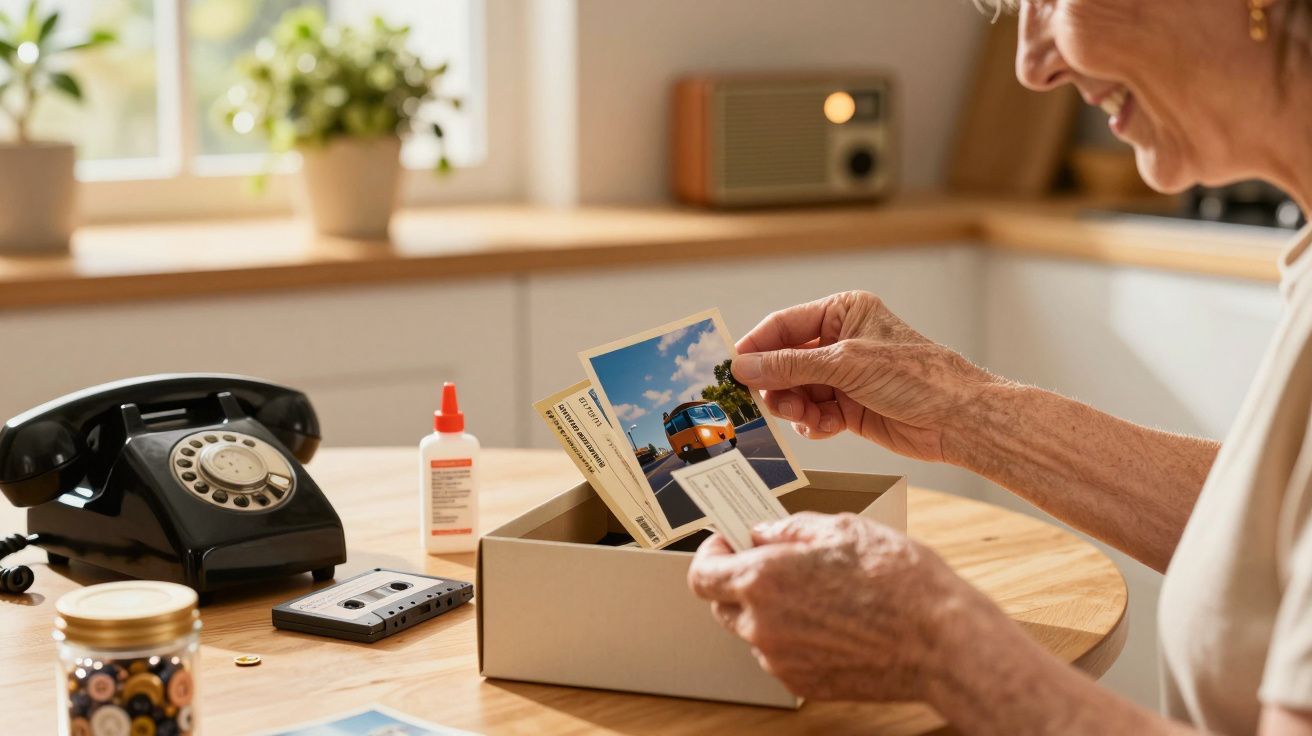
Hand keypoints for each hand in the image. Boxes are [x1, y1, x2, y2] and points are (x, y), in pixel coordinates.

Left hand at [686, 512, 981, 701]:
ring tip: (814, 591)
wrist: (940, 640)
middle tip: (771, 562)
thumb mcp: (843, 529)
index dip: (710, 555)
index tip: (725, 543)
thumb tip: (764, 533)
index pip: (702, 574)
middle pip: (721, 604)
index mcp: (762, 580)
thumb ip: (790, 529)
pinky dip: (791, 637)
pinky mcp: (803, 682)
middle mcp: (762, 625)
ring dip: (767, 610)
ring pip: (753, 631)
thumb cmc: (898, 581)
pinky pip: (779, 655)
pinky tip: (828, 619)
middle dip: (738, 580)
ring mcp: (781, 659)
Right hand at [732, 290, 999, 461]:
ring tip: (806, 417)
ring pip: (796, 391)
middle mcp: (841, 341)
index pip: (784, 324)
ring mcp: (844, 375)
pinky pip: (813, 414)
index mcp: (843, 312)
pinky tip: (823, 427)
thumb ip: (791, 365)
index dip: (757, 346)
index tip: (734, 369)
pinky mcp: (849, 406)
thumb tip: (745, 366)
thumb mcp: (846, 363)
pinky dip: (812, 423)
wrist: (956, 419)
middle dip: (777, 384)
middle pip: (785, 361)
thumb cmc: (917, 376)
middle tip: (772, 402)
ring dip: (795, 407)